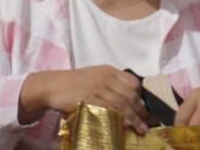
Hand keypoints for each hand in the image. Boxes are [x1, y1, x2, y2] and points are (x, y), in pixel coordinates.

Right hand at [21, 67, 156, 133]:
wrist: (52, 86)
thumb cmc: (73, 84)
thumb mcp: (94, 78)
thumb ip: (110, 85)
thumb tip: (127, 101)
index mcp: (109, 71)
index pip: (133, 81)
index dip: (141, 96)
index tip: (144, 108)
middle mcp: (105, 77)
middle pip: (130, 94)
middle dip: (141, 110)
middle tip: (146, 122)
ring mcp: (97, 87)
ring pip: (122, 103)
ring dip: (134, 118)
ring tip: (140, 129)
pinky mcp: (89, 98)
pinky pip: (109, 108)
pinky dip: (120, 117)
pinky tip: (126, 125)